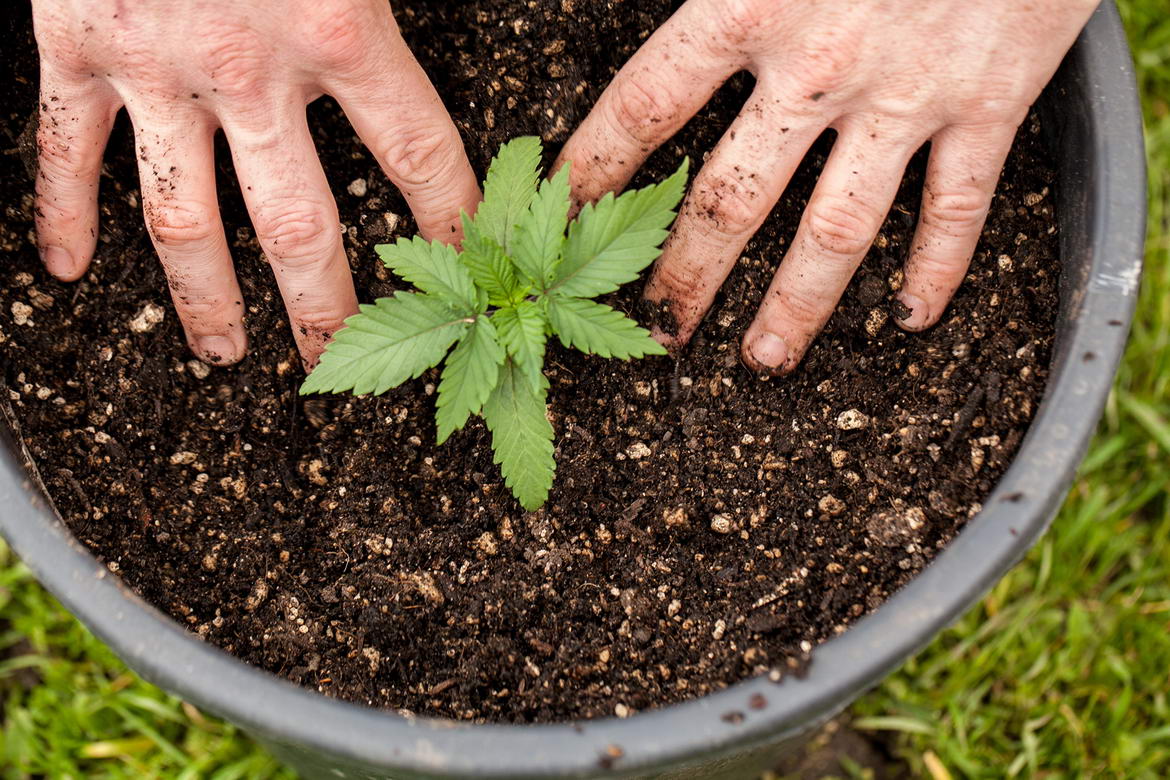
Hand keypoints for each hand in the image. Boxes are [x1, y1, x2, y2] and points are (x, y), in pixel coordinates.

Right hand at [31, 0, 479, 365]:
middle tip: (336, 362)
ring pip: (183, 218)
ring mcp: (153, 66)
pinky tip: (64, 272)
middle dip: (324, 304)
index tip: (468, 271)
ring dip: (204, 297)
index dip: (451, 220)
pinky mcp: (72, 46)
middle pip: (299, 224)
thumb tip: (428, 33)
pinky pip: (63, 149)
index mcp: (337, 25)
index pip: (418, 153)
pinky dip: (60, 212)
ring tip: (226, 353)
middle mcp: (247, 65)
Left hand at [557, 0, 1096, 373]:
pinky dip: (937, 270)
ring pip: (836, 230)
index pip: (648, 105)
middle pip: (733, 197)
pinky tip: (911, 319)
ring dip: (796, 307)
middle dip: (688, 273)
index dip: (598, 168)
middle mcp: (821, 67)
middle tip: (663, 328)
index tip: (567, 216)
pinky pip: (958, 208)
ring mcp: (906, 96)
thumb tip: (669, 40)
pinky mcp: (989, 104)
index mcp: (752, 3)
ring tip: (762, 359)